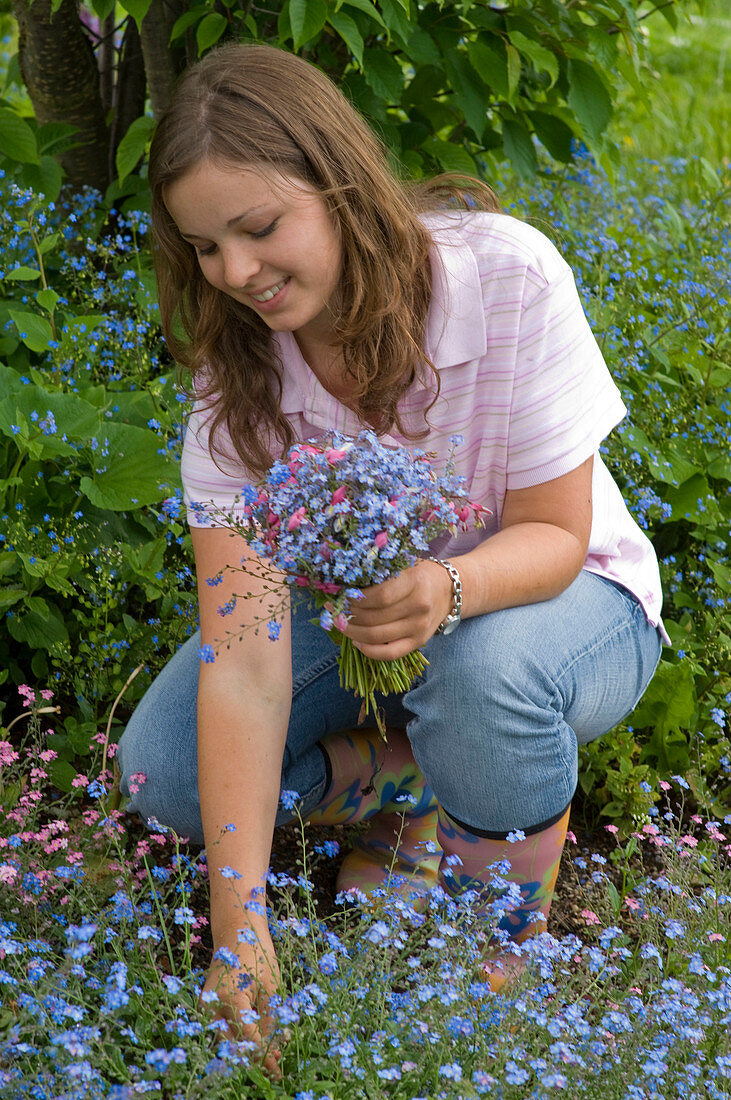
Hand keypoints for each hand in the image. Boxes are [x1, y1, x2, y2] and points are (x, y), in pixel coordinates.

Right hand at [200, 928, 281, 1078]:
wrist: (236, 929)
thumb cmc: (256, 952)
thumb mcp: (270, 986)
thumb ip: (270, 1019)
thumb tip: (275, 1048)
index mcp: (229, 998)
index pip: (247, 1037)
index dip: (263, 1055)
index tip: (278, 1068)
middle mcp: (212, 1006)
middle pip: (233, 1044)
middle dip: (254, 1057)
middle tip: (275, 1065)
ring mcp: (206, 1006)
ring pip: (226, 1039)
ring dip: (246, 1048)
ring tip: (270, 1054)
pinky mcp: (207, 1006)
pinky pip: (223, 1027)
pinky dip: (239, 1035)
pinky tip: (257, 1038)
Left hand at [343, 559, 453, 658]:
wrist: (449, 590)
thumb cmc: (419, 574)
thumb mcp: (404, 564)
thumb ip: (380, 572)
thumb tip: (344, 582)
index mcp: (414, 582)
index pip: (379, 596)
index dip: (356, 599)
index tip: (340, 595)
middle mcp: (419, 607)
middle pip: (374, 617)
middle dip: (348, 615)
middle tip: (333, 609)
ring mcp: (419, 627)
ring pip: (377, 636)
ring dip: (352, 631)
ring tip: (339, 623)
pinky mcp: (419, 642)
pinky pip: (389, 653)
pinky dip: (369, 651)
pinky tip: (356, 642)